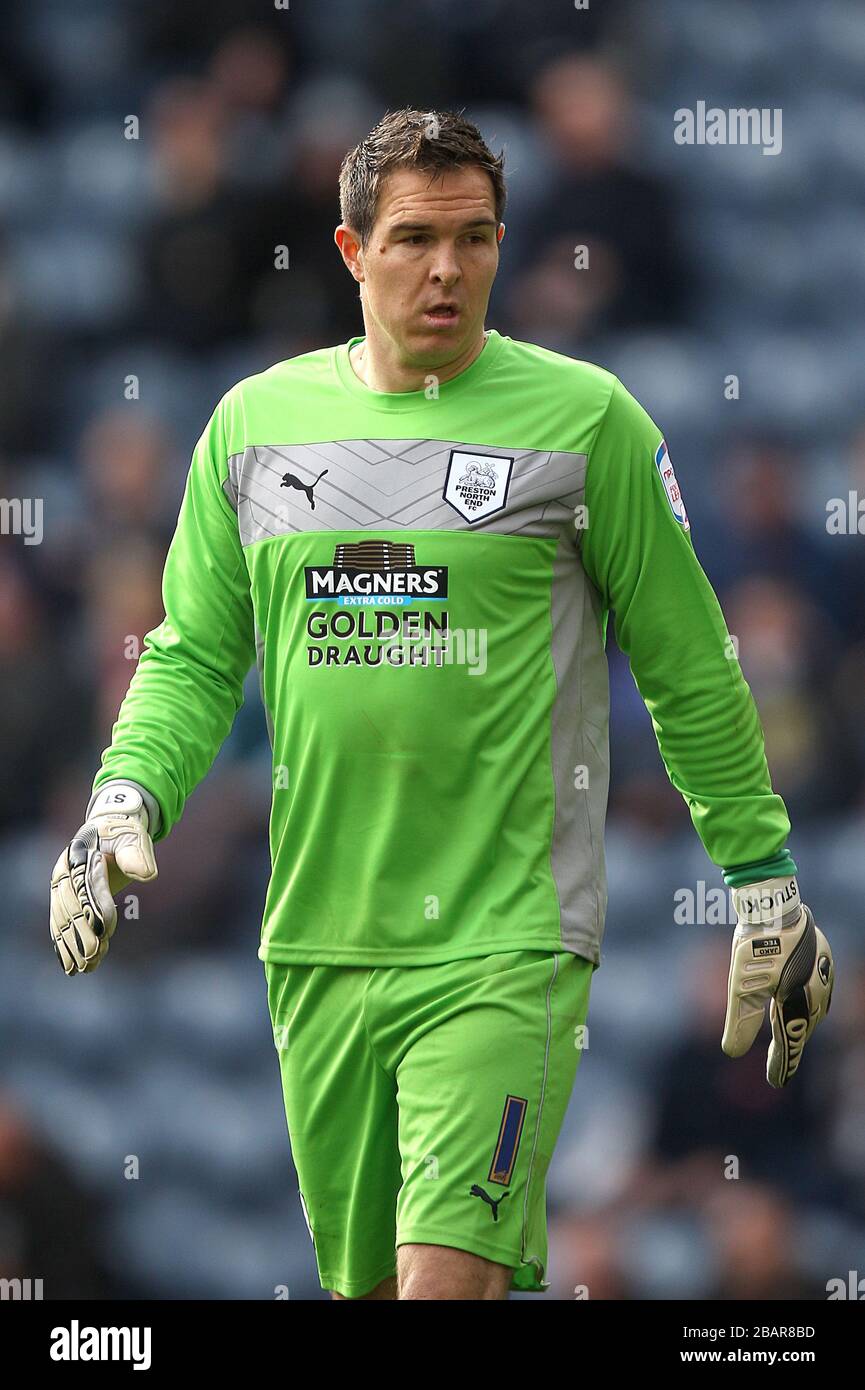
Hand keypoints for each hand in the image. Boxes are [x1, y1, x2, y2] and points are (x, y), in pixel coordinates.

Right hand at [49, 783, 157, 974]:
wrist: (105, 829)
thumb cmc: (122, 833)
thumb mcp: (133, 836)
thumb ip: (137, 853)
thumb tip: (148, 874)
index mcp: (80, 854)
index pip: (88, 887)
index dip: (96, 911)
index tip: (105, 934)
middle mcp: (64, 873)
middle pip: (72, 908)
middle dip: (82, 935)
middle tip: (92, 957)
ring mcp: (60, 887)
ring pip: (64, 921)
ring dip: (73, 945)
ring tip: (84, 968)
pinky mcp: (63, 899)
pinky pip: (61, 924)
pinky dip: (65, 945)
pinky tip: (72, 966)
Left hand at [721, 878, 833, 1087]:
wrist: (774, 905)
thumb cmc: (756, 945)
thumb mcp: (741, 986)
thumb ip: (740, 1020)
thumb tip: (731, 1053)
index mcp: (799, 1003)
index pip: (789, 1042)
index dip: (782, 1063)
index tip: (776, 1081)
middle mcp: (816, 994)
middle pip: (802, 1029)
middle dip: (791, 1047)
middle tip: (779, 1067)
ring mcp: (822, 977)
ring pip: (811, 1011)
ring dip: (798, 1026)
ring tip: (786, 1041)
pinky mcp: (821, 962)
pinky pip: (814, 993)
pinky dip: (803, 1005)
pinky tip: (794, 1005)